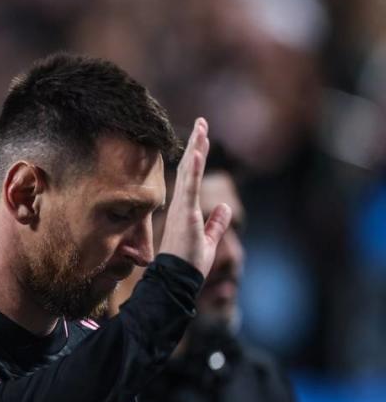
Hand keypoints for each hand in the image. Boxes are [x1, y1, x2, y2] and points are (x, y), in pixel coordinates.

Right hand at [157, 118, 231, 277]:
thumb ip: (216, 223)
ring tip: (201, 128)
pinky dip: (193, 169)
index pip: (193, 178)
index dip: (198, 157)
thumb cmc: (188, 264)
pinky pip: (190, 187)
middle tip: (201, 122)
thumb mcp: (208, 240)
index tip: (202, 138)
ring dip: (195, 149)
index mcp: (186, 210)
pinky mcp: (185, 213)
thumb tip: (226, 208)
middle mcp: (181, 205)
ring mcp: (182, 208)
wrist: (176, 279)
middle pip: (190, 169)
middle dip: (196, 144)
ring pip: (190, 172)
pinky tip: (196, 153)